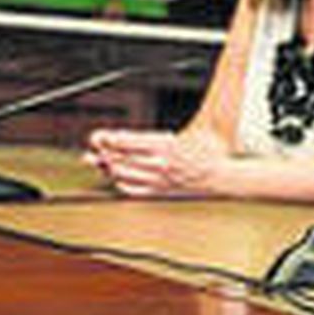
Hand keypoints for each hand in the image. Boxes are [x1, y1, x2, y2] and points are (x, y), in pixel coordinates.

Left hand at [82, 129, 220, 197]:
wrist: (221, 175)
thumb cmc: (208, 151)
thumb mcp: (194, 130)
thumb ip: (167, 131)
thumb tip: (151, 124)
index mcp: (167, 145)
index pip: (129, 142)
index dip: (110, 139)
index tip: (99, 136)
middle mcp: (160, 163)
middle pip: (122, 158)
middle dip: (103, 153)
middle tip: (91, 149)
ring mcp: (159, 179)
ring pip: (124, 174)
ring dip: (107, 167)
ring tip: (96, 162)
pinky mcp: (160, 190)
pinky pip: (134, 189)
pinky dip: (121, 183)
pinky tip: (116, 178)